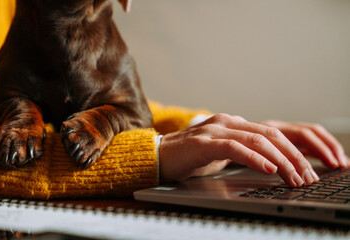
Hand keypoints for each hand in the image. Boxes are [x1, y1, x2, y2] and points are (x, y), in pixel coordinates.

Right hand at [158, 114, 348, 185]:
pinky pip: (234, 148)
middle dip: (292, 156)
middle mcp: (227, 122)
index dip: (292, 151)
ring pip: (257, 140)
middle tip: (307, 176)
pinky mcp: (204, 143)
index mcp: (233, 124)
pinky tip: (268, 169)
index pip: (270, 133)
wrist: (157, 156)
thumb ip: (241, 150)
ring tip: (293, 176)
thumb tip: (269, 163)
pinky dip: (254, 158)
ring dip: (279, 160)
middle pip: (269, 135)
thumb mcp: (221, 152)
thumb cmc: (189, 157)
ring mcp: (215, 130)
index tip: (306, 169)